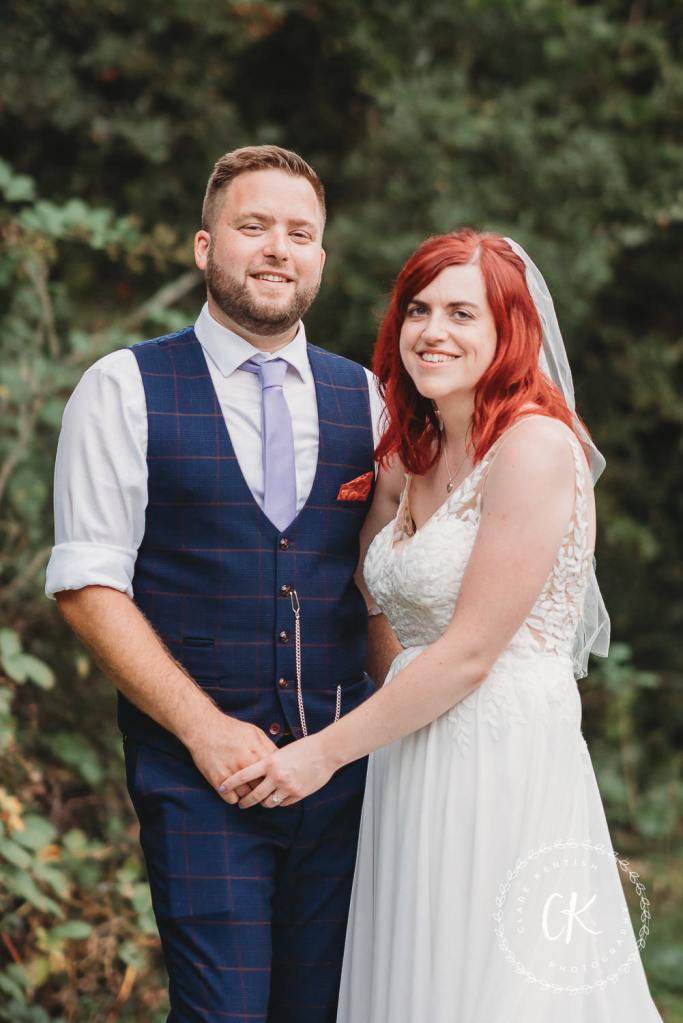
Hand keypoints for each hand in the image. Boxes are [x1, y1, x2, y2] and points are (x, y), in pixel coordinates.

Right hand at [185, 708, 276, 799]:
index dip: (274, 779)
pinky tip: (234, 789)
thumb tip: (281, 760)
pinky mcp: (217, 780)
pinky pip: (231, 800)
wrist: (204, 728)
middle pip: (262, 788)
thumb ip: (268, 747)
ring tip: (247, 790)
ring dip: (248, 795)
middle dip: (263, 790)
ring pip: (247, 796)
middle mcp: (245, 764)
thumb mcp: (255, 732)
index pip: (273, 775)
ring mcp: (231, 773)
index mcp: (257, 752)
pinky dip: (234, 797)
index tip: (273, 781)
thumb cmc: (231, 729)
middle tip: (261, 790)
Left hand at [217, 734, 334, 807]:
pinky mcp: (298, 794)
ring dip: (262, 803)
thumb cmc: (304, 747)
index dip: (230, 783)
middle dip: (245, 801)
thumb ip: (269, 762)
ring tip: (260, 802)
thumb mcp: (282, 751)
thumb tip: (256, 771)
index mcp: (270, 762)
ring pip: (268, 803)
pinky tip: (278, 798)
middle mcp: (276, 776)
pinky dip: (279, 802)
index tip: (221, 788)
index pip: (244, 775)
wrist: (326, 752)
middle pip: (254, 795)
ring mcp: (287, 787)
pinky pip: (283, 804)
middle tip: (241, 803)